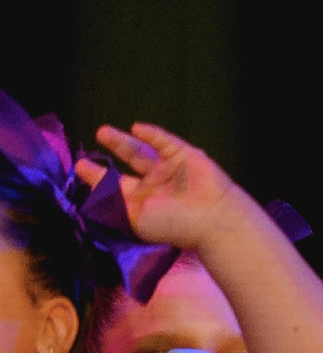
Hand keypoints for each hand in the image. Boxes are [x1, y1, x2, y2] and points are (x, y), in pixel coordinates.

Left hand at [76, 124, 245, 251]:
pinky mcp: (185, 156)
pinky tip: (137, 129)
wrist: (212, 219)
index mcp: (143, 202)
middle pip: (130, 163)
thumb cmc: (172, 223)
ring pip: (143, 151)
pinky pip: (165, 142)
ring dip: (124, 142)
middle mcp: (156, 185)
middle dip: (114, 151)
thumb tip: (92, 190)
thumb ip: (111, 203)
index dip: (98, 176)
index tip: (80, 166)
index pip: (116, 186)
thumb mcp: (133, 217)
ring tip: (103, 132)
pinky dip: (152, 134)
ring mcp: (170, 169)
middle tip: (97, 138)